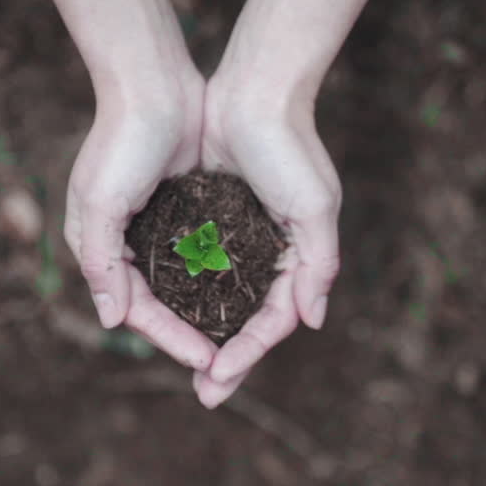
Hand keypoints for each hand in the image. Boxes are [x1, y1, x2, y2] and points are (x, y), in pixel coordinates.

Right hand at [64, 70, 218, 370]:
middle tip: (223, 373)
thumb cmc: (120, 140)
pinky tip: (246, 299)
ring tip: (238, 345)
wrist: (152, 83)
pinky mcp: (188, 209)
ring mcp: (159, 227)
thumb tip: (109, 319)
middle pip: (162, 308)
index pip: (138, 310)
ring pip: (185, 289)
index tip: (208, 361)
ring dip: (208, 318)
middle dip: (189, 341)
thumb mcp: (100, 202)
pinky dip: (221, 281)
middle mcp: (128, 245)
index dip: (171, 338)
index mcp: (103, 248)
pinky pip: (204, 258)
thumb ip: (102, 262)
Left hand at [191, 75, 341, 406]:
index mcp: (295, 256)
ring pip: (220, 300)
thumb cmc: (290, 146)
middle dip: (230, 360)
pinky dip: (187, 294)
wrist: (256, 89)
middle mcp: (268, 252)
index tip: (219, 379)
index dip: (249, 353)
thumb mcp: (314, 206)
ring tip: (187, 365)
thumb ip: (317, 264)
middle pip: (247, 320)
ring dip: (206, 333)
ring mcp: (238, 236)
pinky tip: (168, 314)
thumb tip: (313, 321)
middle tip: (206, 396)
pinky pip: (198, 267)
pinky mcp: (210, 216)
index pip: (273, 321)